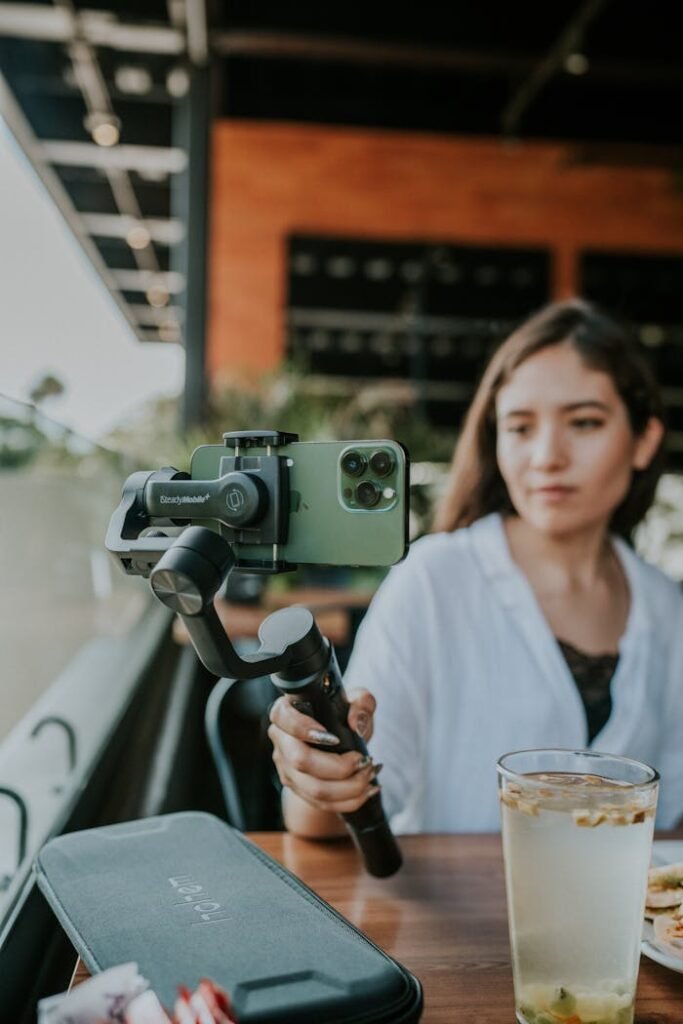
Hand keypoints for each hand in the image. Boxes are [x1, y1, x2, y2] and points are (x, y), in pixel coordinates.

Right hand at [268, 688, 379, 814]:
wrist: (341, 742)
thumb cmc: (344, 717)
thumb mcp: (358, 701)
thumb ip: (362, 703)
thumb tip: (356, 724)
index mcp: (287, 712)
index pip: (281, 717)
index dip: (302, 727)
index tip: (333, 737)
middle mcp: (282, 741)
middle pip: (300, 761)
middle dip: (339, 767)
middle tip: (364, 760)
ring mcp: (287, 768)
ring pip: (314, 789)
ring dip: (350, 787)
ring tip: (370, 774)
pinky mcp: (298, 790)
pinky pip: (323, 804)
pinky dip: (351, 800)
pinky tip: (368, 790)